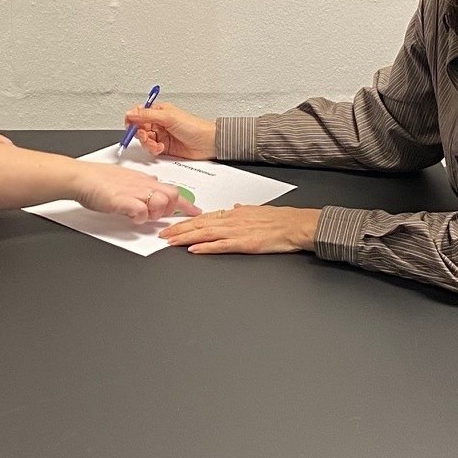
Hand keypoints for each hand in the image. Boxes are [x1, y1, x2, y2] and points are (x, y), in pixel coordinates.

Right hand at [72, 164, 202, 224]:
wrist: (81, 177)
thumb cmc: (98, 178)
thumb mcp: (126, 176)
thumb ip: (142, 181)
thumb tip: (154, 182)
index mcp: (144, 179)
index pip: (172, 189)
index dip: (186, 203)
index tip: (195, 211)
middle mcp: (142, 184)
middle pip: (172, 195)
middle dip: (171, 209)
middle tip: (159, 215)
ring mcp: (133, 192)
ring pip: (161, 202)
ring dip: (156, 213)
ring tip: (142, 215)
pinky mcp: (122, 200)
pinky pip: (141, 211)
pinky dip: (140, 217)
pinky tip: (131, 217)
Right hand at [122, 101, 217, 160]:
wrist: (208, 143)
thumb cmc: (194, 126)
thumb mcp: (168, 117)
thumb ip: (147, 115)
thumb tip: (130, 113)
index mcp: (159, 111)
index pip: (139, 113)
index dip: (132, 119)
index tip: (130, 125)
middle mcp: (159, 123)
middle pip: (139, 128)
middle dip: (140, 133)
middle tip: (146, 136)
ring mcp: (161, 135)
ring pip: (144, 140)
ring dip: (147, 143)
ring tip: (156, 144)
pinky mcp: (164, 147)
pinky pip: (151, 149)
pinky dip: (153, 149)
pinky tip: (161, 148)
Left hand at [162, 205, 320, 254]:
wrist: (295, 225)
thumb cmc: (279, 219)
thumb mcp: (257, 210)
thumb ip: (243, 210)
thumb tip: (233, 208)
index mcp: (234, 213)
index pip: (204, 217)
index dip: (186, 222)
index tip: (172, 225)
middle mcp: (232, 220)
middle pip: (200, 224)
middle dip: (179, 230)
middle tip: (162, 234)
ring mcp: (237, 232)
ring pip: (205, 234)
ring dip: (186, 237)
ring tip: (170, 242)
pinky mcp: (245, 243)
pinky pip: (221, 245)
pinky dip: (206, 247)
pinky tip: (193, 249)